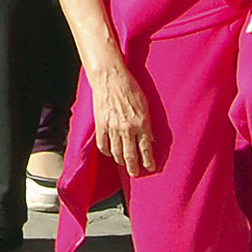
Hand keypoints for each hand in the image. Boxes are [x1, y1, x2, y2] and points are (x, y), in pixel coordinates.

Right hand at [88, 56, 154, 177]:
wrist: (110, 78)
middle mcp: (128, 129)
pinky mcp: (101, 125)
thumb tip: (149, 139)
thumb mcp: (145, 105)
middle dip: (134, 168)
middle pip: (131, 155)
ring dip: (121, 162)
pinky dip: (107, 152)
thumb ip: (147, 123)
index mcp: (142, 123)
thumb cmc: (130, 87)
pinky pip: (103, 145)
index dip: (148, 161)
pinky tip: (110, 153)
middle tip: (135, 174)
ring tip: (124, 165)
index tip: (150, 168)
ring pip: (117, 153)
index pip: (146, 149)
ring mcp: (113, 128)